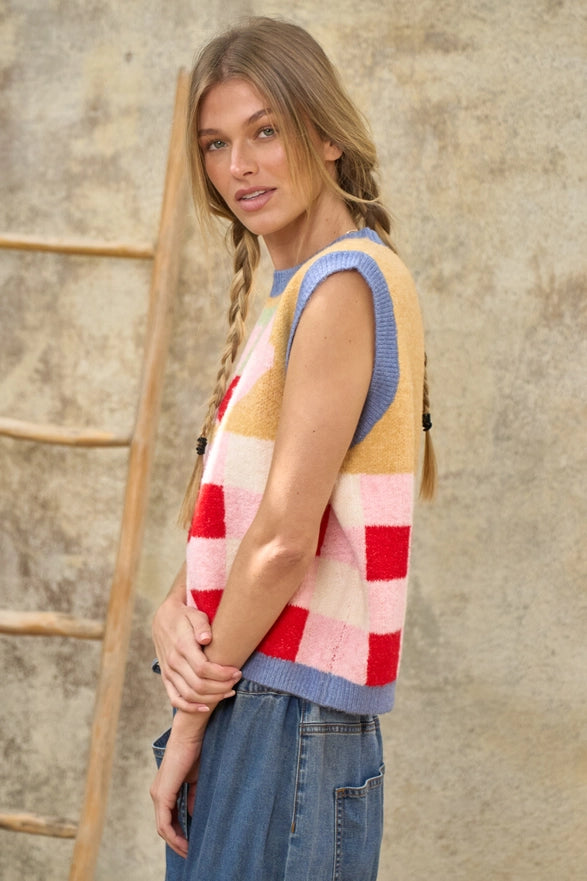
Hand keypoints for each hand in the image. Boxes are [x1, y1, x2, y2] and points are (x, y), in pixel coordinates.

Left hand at [150, 711, 205, 856]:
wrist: (191, 735)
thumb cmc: (195, 752)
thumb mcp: (196, 780)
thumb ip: (193, 798)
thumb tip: (193, 816)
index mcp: (165, 790)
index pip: (169, 818)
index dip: (179, 833)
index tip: (192, 843)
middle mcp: (157, 794)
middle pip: (164, 827)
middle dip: (177, 842)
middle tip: (191, 853)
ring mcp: (158, 795)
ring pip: (163, 828)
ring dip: (176, 842)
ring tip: (190, 851)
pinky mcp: (162, 794)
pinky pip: (164, 823)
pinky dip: (174, 835)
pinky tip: (185, 842)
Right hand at [152, 587, 240, 712]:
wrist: (163, 618)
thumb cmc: (185, 615)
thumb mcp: (195, 614)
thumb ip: (201, 625)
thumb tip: (207, 639)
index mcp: (182, 646)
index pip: (203, 668)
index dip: (222, 674)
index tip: (237, 671)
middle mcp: (173, 661)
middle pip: (198, 684)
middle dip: (221, 686)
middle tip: (236, 680)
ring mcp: (168, 671)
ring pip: (189, 694)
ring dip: (211, 697)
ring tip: (229, 691)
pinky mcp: (166, 678)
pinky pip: (175, 699)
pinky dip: (189, 707)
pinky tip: (205, 707)